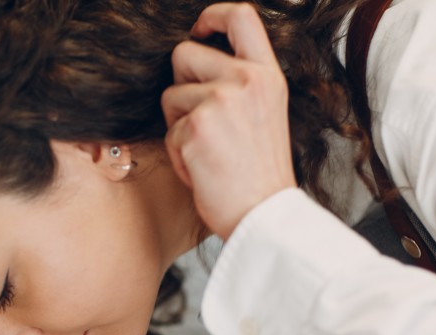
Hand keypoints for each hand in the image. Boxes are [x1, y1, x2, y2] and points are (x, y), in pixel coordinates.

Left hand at [162, 2, 296, 239]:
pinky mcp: (195, 126)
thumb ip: (240, 83)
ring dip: (178, 124)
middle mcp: (247, 79)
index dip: (211, 16)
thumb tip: (198, 59)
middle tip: (203, 122)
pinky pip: (167, 131)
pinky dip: (177, 153)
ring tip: (207, 151)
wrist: (263, 214)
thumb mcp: (264, 113)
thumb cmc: (258, 174)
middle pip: (184, 54)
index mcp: (267, 75)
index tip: (199, 30)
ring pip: (170, 95)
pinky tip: (201, 169)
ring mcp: (220, 100)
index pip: (240, 16)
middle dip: (181, 85)